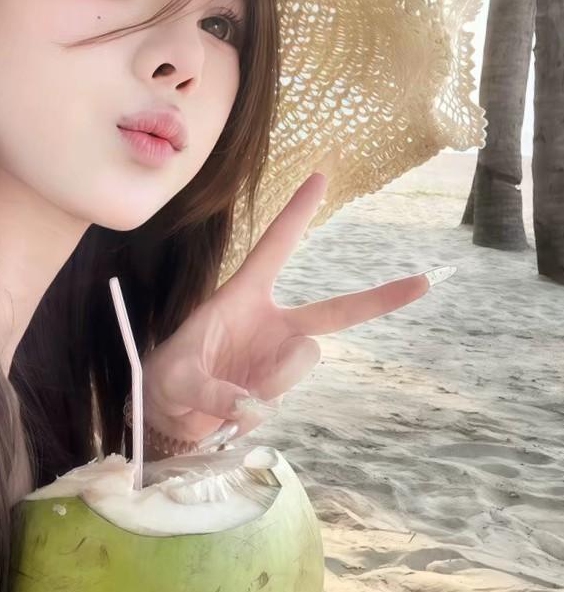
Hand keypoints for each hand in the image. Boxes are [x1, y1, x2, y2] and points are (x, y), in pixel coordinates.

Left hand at [139, 171, 445, 448]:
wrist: (170, 415)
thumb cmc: (167, 379)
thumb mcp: (175, 378)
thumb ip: (210, 391)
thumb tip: (250, 406)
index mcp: (242, 297)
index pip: (274, 249)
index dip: (296, 215)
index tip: (319, 176)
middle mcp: (271, 324)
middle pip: (334, 311)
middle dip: (378, 298)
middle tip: (423, 282)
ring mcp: (279, 358)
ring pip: (303, 361)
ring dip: (274, 379)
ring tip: (232, 396)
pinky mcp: (279, 389)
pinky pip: (283, 397)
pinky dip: (255, 409)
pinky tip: (230, 412)